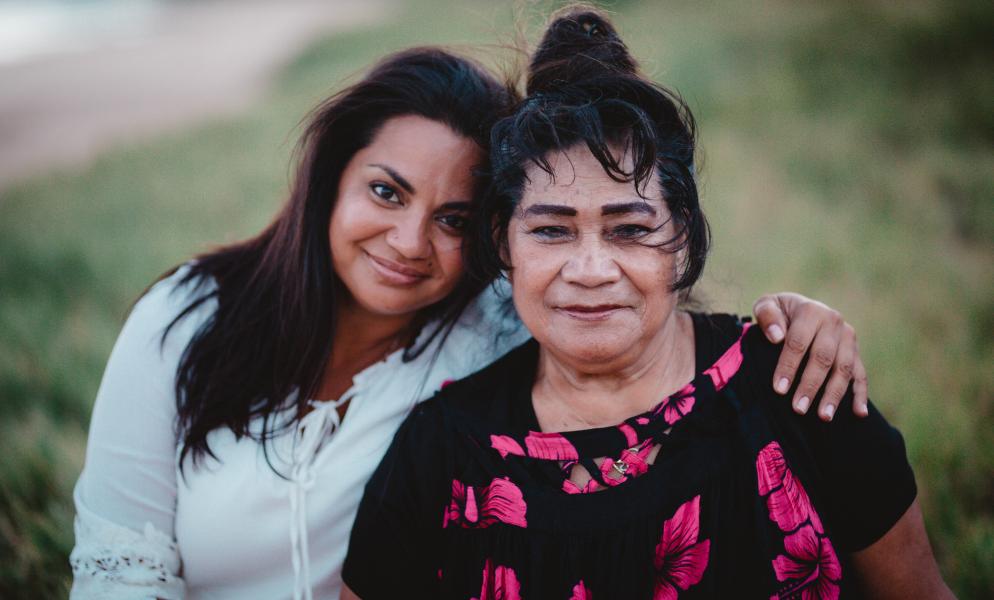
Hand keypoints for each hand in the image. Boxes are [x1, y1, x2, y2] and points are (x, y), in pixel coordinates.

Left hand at [752, 293, 868, 420]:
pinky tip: (859, 413)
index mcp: (811, 311)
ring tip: (824, 417)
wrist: (800, 309)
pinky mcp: (856, 351)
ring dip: (834, 394)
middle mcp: (833, 323)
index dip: (789, 366)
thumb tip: (777, 336)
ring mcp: (848, 338)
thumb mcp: (767, 305)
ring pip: (844, 369)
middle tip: (799, 409)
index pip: (798, 342)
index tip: (779, 389)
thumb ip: (767, 316)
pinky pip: (861, 374)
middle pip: (823, 358)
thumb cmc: (779, 313)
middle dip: (811, 385)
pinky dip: (861, 394)